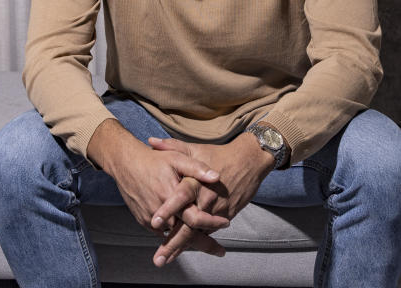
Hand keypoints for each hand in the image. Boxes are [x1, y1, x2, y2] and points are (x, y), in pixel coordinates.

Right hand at [86, 120, 229, 248]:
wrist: (126, 164)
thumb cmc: (154, 160)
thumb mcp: (177, 158)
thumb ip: (197, 169)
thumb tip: (216, 177)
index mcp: (172, 196)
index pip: (195, 217)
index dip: (211, 222)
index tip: (226, 223)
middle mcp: (160, 211)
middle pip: (186, 234)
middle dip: (204, 243)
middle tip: (220, 252)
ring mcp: (150, 218)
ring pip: (173, 236)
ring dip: (188, 242)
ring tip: (207, 247)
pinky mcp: (143, 221)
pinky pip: (162, 233)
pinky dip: (174, 237)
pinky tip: (186, 238)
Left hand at [147, 134, 275, 264]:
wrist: (249, 160)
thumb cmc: (218, 154)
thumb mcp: (195, 149)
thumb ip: (171, 146)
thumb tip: (151, 142)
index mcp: (196, 181)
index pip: (180, 197)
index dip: (168, 209)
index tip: (154, 221)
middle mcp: (206, 198)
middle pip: (188, 225)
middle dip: (172, 243)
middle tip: (159, 258)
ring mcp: (217, 210)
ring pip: (198, 232)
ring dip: (183, 247)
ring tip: (168, 259)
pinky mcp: (226, 215)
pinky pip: (209, 231)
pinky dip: (198, 241)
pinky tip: (184, 250)